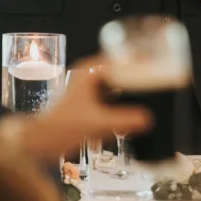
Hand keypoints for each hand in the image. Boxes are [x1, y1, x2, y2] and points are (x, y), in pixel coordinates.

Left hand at [18, 58, 150, 159]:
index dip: (140, 62)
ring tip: (151, 89)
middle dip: (140, 74)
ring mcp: (91, 87)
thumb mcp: (95, 123)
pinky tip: (136, 106)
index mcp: (90, 71)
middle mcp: (90, 75)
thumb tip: (147, 118)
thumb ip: (123, 121)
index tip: (157, 65)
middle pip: (123, 69)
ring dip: (133, 86)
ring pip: (120, 81)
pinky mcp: (92, 100)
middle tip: (158, 78)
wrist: (42, 141)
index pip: (122, 58)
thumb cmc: (59, 126)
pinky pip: (115, 94)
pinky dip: (126, 98)